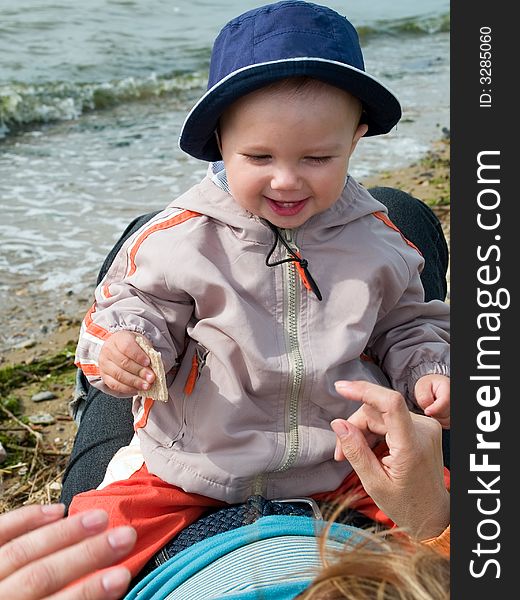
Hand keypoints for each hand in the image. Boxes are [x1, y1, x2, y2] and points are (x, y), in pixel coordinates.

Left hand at [0, 504, 136, 599]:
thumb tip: (106, 591)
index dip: (88, 592)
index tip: (121, 576)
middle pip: (39, 575)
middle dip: (86, 554)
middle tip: (124, 537)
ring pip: (20, 551)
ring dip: (65, 532)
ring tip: (100, 518)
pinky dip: (26, 519)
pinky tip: (55, 510)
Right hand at [99, 330, 155, 395]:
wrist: (119, 349)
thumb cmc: (133, 346)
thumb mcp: (142, 344)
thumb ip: (149, 353)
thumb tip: (158, 366)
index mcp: (118, 339)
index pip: (127, 347)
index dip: (138, 356)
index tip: (148, 363)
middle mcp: (108, 350)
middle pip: (124, 363)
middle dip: (140, 372)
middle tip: (151, 378)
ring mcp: (104, 364)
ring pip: (119, 375)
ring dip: (135, 382)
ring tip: (146, 386)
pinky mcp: (104, 376)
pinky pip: (114, 385)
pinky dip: (127, 389)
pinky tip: (137, 389)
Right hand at [331, 380, 448, 539]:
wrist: (433, 513)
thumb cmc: (407, 505)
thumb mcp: (374, 483)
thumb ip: (355, 451)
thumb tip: (338, 424)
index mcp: (412, 445)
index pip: (390, 403)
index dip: (364, 390)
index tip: (341, 389)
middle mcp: (423, 430)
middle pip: (377, 411)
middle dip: (355, 426)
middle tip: (341, 453)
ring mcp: (426, 426)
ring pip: (381, 413)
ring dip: (363, 430)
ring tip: (355, 456)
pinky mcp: (423, 427)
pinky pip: (390, 419)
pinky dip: (375, 431)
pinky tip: (370, 451)